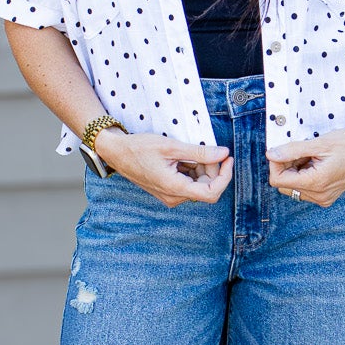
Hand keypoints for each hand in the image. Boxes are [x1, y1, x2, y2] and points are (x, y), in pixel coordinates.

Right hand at [97, 129, 232, 207]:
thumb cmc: (140, 148)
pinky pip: (187, 183)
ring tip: (187, 151)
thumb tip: (223, 154)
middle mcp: (174, 197)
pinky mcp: (168, 191)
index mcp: (175, 188)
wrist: (117, 153)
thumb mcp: (172, 147)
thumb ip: (200, 152)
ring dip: (200, 167)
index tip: (227, 159)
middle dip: (210, 168)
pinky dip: (190, 169)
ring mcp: (170, 195)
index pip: (212, 193)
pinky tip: (180, 157)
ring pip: (197, 184)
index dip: (224, 176)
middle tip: (205, 149)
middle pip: (206, 187)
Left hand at [268, 125, 344, 207]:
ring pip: (293, 188)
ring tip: (311, 157)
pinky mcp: (327, 197)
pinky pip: (304, 190)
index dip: (276, 163)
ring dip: (295, 171)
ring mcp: (324, 198)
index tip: (284, 150)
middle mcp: (319, 196)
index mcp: (316, 183)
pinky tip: (316, 164)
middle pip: (284, 185)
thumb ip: (292, 150)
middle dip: (286, 167)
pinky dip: (304, 176)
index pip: (277, 180)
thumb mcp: (319, 143)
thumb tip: (270, 155)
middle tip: (301, 151)